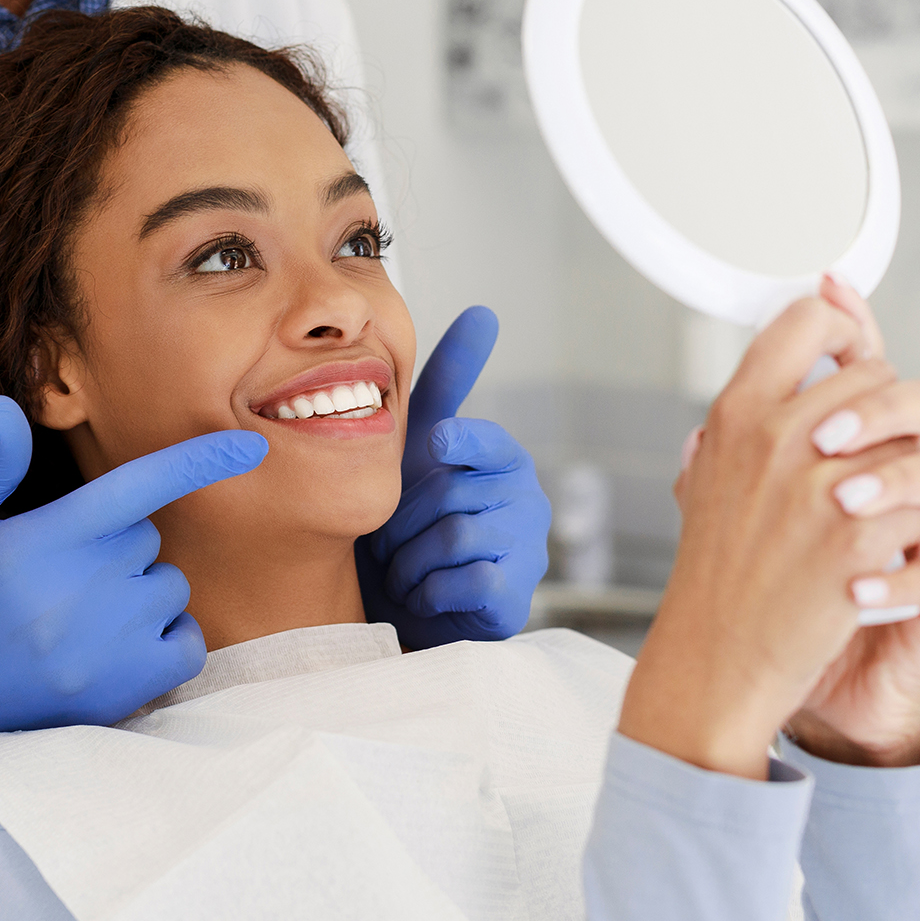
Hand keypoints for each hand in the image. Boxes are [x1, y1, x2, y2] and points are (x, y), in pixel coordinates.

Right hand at [0, 396, 266, 768]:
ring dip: (139, 587)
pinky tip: (113, 639)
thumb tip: (10, 408)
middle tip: (55, 568)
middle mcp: (75, 600)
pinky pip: (186, 642)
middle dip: (115, 540)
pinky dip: (165, 633)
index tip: (250, 445)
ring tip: (73, 609)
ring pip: (169, 586)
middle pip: (147, 537)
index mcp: (33, 545)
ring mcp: (103, 653)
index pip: (135, 488)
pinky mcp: (120, 695)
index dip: (196, 461)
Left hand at [356, 306, 550, 646]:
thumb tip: (485, 313)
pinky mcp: (517, 594)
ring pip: (453, 537)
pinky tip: (426, 594)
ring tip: (406, 570)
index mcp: (502, 458)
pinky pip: (464, 580)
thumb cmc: (414, 522)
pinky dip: (428, 591)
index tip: (439, 443)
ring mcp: (528, 547)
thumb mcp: (421, 449)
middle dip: (402, 523)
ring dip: (409, 561)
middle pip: (448, 494)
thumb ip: (447, 384)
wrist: (411, 607)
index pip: (484, 437)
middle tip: (392, 543)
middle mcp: (525, 497)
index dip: (458, 440)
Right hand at [619, 290, 919, 778]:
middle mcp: (776, 439)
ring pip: (911, 438)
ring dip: (906, 472)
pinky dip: (913, 529)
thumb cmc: (713, 578)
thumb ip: (739, 422)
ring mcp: (819, 487)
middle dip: (885, 415)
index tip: (850, 348)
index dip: (841, 327)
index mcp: (737, 415)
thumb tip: (772, 368)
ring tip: (878, 506)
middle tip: (869, 455)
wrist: (717, 661)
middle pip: (876, 375)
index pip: (807, 321)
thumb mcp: (707, 480)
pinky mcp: (856, 539)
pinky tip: (883, 552)